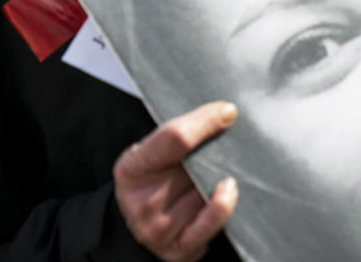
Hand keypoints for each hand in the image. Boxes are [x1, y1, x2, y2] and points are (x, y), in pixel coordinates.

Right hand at [114, 101, 239, 261]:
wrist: (137, 228)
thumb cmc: (149, 184)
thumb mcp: (148, 155)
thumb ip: (176, 138)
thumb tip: (223, 114)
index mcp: (131, 168)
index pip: (174, 138)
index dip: (205, 122)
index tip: (227, 111)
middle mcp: (143, 201)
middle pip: (195, 164)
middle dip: (216, 151)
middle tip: (229, 139)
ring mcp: (160, 227)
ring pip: (206, 190)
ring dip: (219, 176)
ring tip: (219, 170)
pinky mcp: (180, 247)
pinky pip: (210, 223)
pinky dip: (223, 205)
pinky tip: (229, 190)